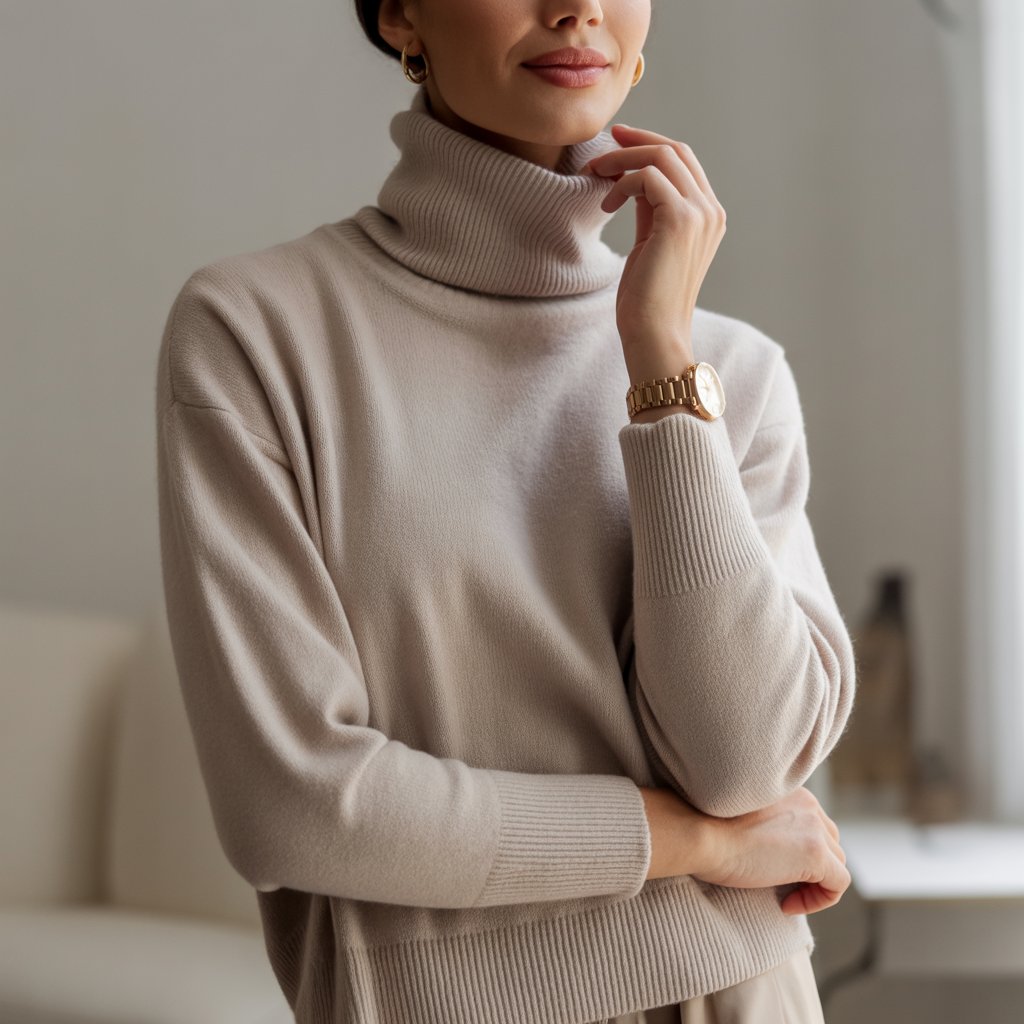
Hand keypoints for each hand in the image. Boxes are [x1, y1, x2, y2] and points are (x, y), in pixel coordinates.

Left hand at [584, 124, 726, 355]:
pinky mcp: (680, 221)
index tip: (617, 141)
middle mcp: (710, 211)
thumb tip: (634, 181)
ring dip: (622, 159)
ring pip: (662, 157)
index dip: (649, 145)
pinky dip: (622, 183)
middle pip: (676, 150)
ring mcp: (700, 214)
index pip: (684, 161)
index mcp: (708, 216)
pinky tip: (606, 206)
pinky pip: (648, 178)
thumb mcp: (651, 245)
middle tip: (603, 144)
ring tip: (594, 173)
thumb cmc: (647, 300)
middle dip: (636, 141)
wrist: (655, 334)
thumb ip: (651, 211)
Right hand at [695, 786, 850, 915]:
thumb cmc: (705, 827)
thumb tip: (774, 852)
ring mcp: (814, 829)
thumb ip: (767, 825)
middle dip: (813, 868)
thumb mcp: (743, 817)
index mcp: (789, 790)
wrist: (698, 833)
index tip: (771, 867)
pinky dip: (819, 900)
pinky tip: (787, 905)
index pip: (813, 824)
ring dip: (815, 884)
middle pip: (830, 843)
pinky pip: (838, 885)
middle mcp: (808, 804)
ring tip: (784, 896)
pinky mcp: (815, 855)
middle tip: (782, 885)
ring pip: (837, 863)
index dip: (798, 852)